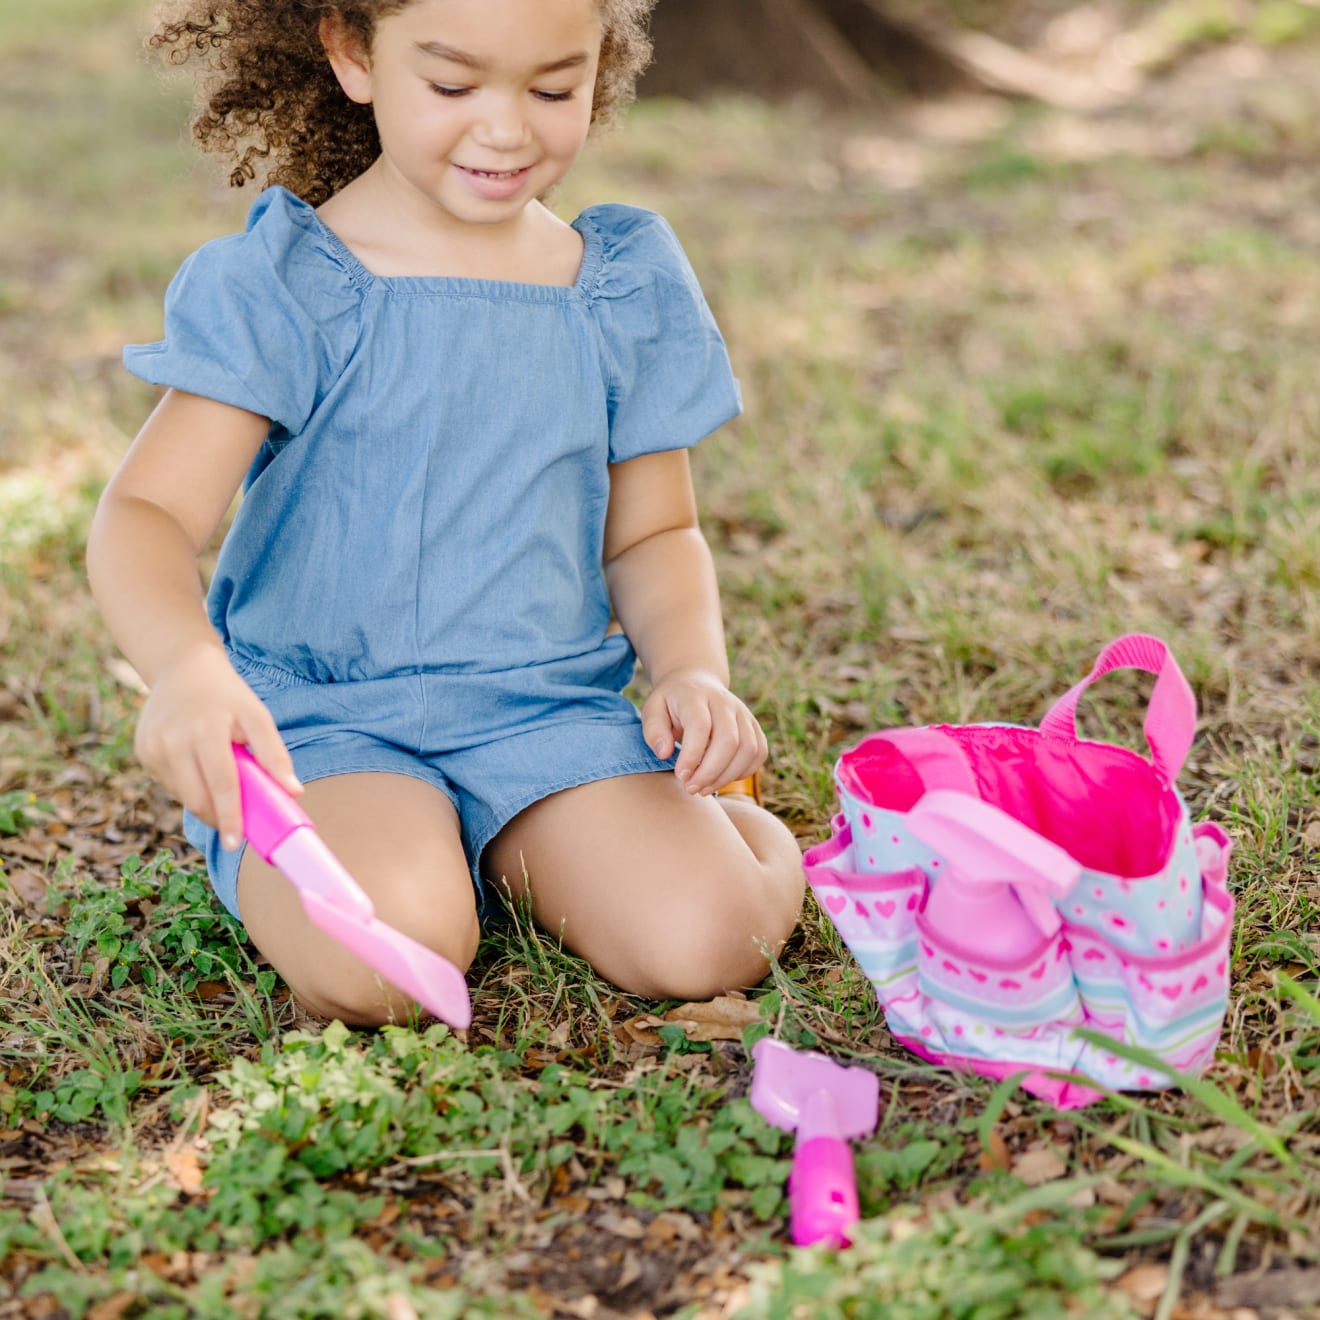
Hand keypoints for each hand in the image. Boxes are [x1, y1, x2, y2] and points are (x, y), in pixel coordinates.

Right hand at [134, 646, 300, 850]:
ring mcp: (153, 746)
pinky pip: (169, 783)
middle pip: (196, 797)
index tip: (236, 842)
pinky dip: (188, 786)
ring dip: (204, 802)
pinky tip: (199, 768)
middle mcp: (173, 740)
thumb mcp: (257, 716)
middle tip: (236, 829)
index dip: (230, 816)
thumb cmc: (228, 695)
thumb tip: (294, 791)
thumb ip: (274, 755)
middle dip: (217, 818)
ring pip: (182, 794)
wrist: (182, 668)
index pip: (221, 784)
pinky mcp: (143, 751)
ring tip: (221, 787)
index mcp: (206, 730)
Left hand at [641, 667, 767, 796]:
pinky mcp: (754, 726)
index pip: (701, 726)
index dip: (692, 755)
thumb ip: (654, 731)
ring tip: (703, 788)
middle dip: (710, 772)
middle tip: (690, 788)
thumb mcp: (652, 710)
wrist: (696, 682)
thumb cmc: (671, 703)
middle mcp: (725, 702)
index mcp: (696, 696)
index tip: (680, 776)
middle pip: (729, 740)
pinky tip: (721, 778)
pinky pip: (759, 753)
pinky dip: (743, 772)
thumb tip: (664, 753)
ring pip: (748, 749)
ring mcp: (744, 713)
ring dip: (726, 776)